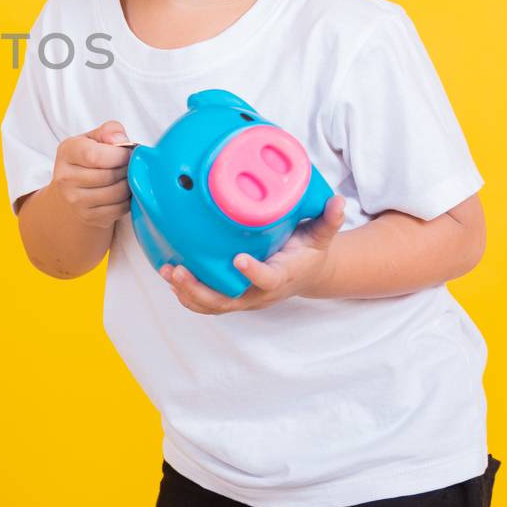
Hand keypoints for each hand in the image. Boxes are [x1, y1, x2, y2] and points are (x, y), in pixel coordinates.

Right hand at [48, 121, 132, 229]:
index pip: (93, 156)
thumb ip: (109, 131)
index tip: (128, 152)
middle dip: (127, 169)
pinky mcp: (88, 216)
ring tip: (127, 176)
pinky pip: (118, 208)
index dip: (118, 154)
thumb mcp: (95, 138)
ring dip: (129, 185)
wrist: (74, 189)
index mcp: (66, 152)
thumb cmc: (89, 159)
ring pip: (116, 193)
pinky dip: (128, 200)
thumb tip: (120, 140)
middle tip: (131, 164)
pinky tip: (124, 191)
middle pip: (108, 176)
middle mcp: (65, 178)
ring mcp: (75, 200)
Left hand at [159, 195, 347, 312]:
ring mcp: (244, 298)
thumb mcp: (322, 236)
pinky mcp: (232, 295)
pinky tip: (169, 273)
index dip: (252, 273)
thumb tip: (338, 202)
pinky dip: (186, 292)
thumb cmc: (309, 251)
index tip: (238, 259)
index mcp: (282, 277)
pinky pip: (206, 301)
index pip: (267, 279)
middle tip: (179, 271)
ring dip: (187, 292)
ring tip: (168, 271)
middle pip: (228, 301)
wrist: (307, 273)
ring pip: (212, 305)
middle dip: (202, 290)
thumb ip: (328, 220)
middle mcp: (260, 293)